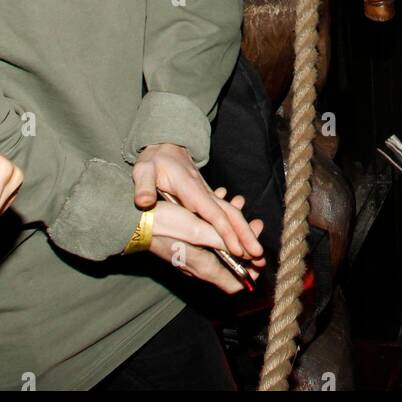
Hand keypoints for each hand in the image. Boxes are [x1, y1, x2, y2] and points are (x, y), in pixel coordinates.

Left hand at [133, 143, 262, 260]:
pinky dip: (239, 225)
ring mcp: (208, 195)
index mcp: (191, 189)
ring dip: (246, 231)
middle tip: (259, 256)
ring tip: (257, 251)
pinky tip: (247, 236)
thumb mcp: (143, 170)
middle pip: (230, 215)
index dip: (226, 232)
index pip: (213, 214)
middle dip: (246, 235)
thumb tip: (143, 202)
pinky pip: (227, 212)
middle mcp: (204, 193)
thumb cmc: (154, 160)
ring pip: (232, 214)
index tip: (238, 250)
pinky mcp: (208, 197)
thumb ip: (143, 186)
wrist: (166, 145)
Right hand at [144, 189, 265, 293]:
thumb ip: (223, 241)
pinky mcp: (183, 244)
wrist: (132, 220)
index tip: (260, 255)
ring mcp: (190, 255)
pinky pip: (206, 236)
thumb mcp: (198, 229)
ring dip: (233, 228)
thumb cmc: (164, 224)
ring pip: (219, 246)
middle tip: (256, 224)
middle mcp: (197, 266)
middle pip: (230, 263)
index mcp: (203, 267)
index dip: (250, 273)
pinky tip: (220, 202)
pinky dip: (217, 222)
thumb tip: (249, 253)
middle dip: (246, 243)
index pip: (234, 284)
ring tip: (240, 205)